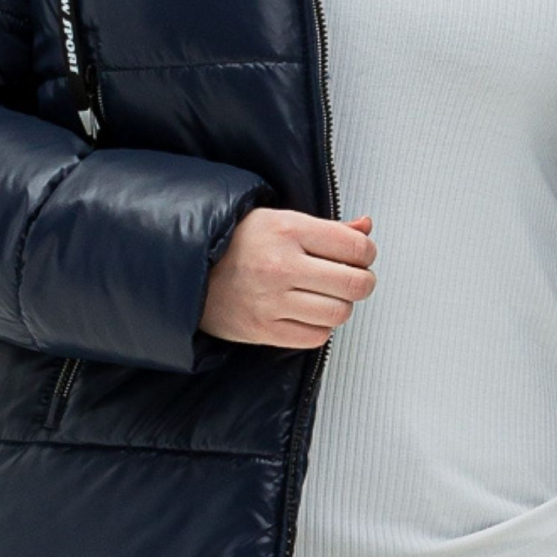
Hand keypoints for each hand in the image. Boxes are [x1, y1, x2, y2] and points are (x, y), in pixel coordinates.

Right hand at [201, 208, 376, 348]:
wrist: (189, 269)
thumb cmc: (237, 243)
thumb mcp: (281, 220)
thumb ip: (328, 227)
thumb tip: (366, 227)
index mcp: (288, 230)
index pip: (356, 247)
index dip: (366, 253)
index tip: (359, 256)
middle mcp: (281, 265)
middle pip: (355, 284)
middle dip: (362, 282)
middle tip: (352, 279)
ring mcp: (271, 300)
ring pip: (339, 313)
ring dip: (340, 306)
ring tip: (325, 296)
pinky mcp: (263, 329)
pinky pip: (316, 336)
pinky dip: (319, 327)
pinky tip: (307, 313)